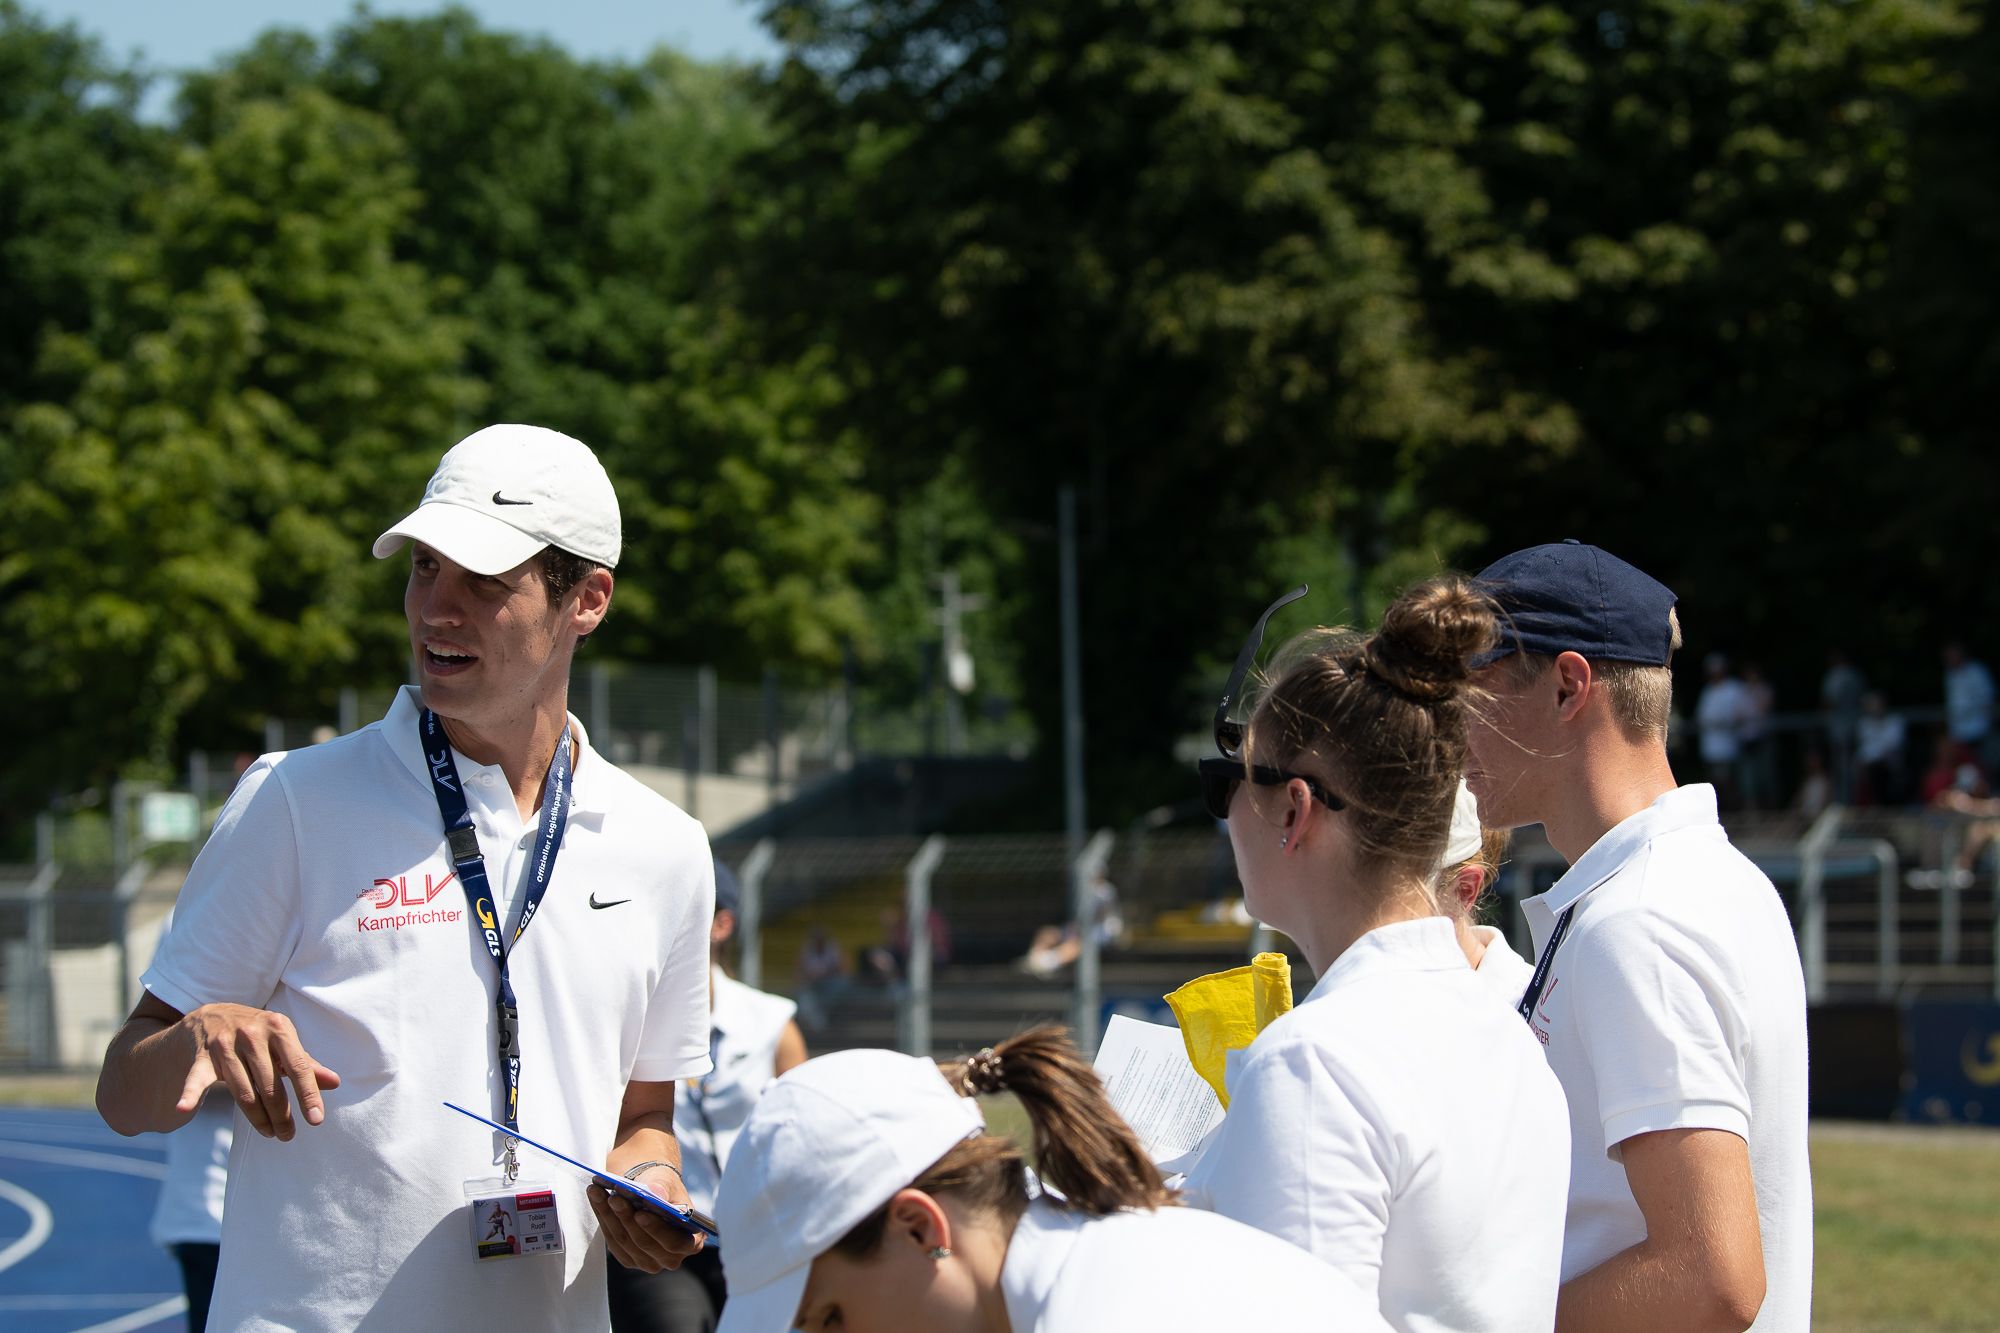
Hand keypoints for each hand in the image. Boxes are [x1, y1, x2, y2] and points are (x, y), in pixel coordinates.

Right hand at [178, 1003, 340, 1140]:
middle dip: (281, 1115)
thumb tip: (335, 1083)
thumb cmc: (256, 1034)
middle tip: (288, 1135)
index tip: (316, 1120)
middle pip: (270, 1085)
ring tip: (270, 1133)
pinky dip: (190, 1093)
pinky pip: (196, 1078)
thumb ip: (305, 1063)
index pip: (297, 1067)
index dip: (308, 1095)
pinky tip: (183, 1108)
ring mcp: (224, 1044)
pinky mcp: (200, 1056)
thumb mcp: (283, 1042)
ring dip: (258, 1118)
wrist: (210, 1015)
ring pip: (244, 1092)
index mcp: (278, 1027)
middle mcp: (252, 1033)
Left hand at [588, 1166, 704, 1271]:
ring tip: (599, 1192)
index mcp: (691, 1241)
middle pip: (645, 1243)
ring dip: (609, 1216)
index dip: (657, 1230)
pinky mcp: (629, 1258)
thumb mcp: (668, 1181)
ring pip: (625, 1242)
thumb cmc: (664, 1186)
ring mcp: (649, 1262)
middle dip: (627, 1218)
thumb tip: (656, 1194)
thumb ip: (663, 1187)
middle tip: (614, 1197)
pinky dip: (603, 1218)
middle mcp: (671, 1258)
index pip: (675, 1242)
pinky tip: (596, 1199)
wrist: (650, 1189)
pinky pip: (613, 1242)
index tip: (640, 1213)